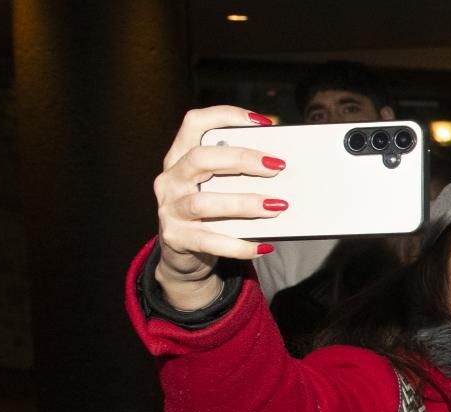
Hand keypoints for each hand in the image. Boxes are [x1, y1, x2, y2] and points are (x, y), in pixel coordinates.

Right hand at [153, 107, 285, 309]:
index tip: (261, 122)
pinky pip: (211, 242)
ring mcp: (171, 210)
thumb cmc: (208, 215)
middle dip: (241, 159)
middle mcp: (171, 180)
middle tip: (276, 166)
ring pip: (204, 203)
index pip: (195, 124)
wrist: (183, 255)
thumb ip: (236, 174)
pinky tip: (263, 246)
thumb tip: (280, 167)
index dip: (225, 116)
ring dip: (244, 203)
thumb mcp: (215, 187)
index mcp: (180, 158)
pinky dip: (239, 245)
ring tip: (277, 206)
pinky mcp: (177, 239)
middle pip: (200, 159)